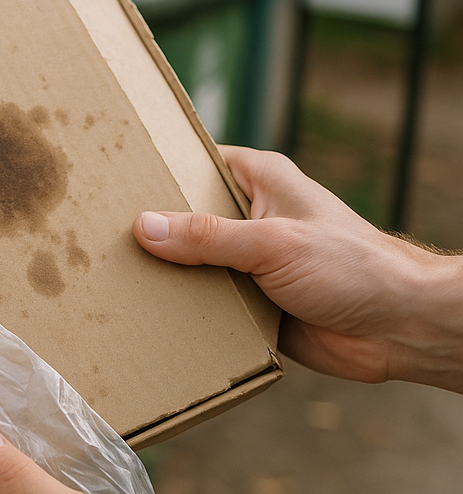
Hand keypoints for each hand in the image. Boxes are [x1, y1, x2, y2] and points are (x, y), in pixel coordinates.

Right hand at [132, 146, 462, 391]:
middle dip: (151, 231)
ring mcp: (248, 263)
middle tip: (98, 238)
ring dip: (165, 276)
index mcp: (260, 182)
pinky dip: (184, 311)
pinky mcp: (248, 303)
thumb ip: (208, 237)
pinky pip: (204, 303)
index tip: (113, 180)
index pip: (195, 165)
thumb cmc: (352, 268)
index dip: (157, 171)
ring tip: (113, 280)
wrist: (396, 328)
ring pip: (191, 264)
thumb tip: (145, 227)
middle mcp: (250, 219)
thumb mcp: (273, 244)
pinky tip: (149, 317)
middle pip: (185, 218)